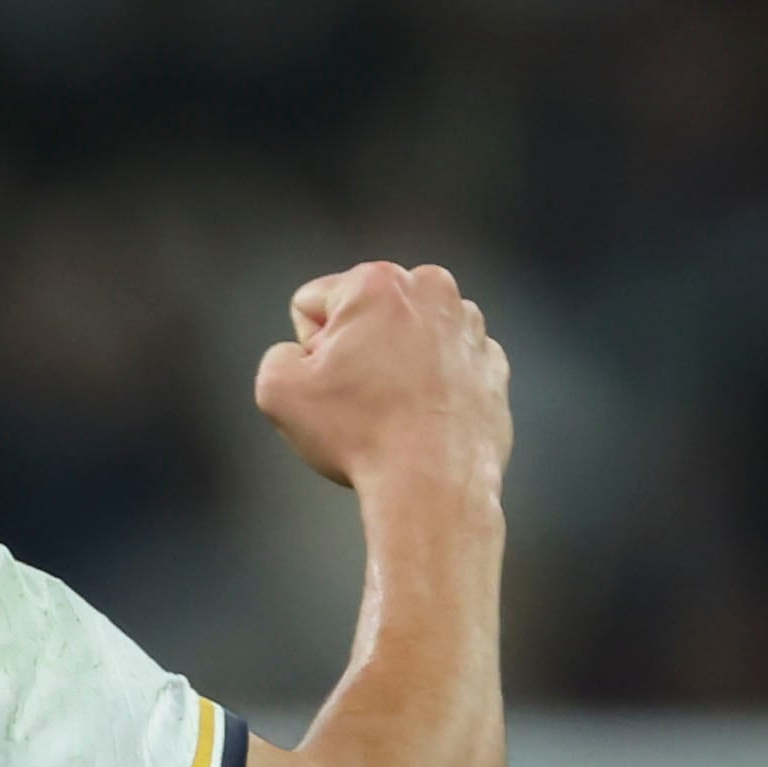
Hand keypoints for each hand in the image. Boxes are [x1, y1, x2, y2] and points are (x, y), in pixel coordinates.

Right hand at [253, 261, 510, 493]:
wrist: (433, 482)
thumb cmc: (362, 434)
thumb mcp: (276, 391)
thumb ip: (277, 355)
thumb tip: (298, 356)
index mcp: (378, 283)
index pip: (312, 303)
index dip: (307, 348)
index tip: (327, 382)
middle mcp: (432, 290)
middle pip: (365, 314)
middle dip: (355, 349)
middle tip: (358, 397)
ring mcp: (469, 326)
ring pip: (407, 337)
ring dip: (394, 365)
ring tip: (391, 410)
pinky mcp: (491, 362)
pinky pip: (444, 364)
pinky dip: (430, 385)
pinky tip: (421, 418)